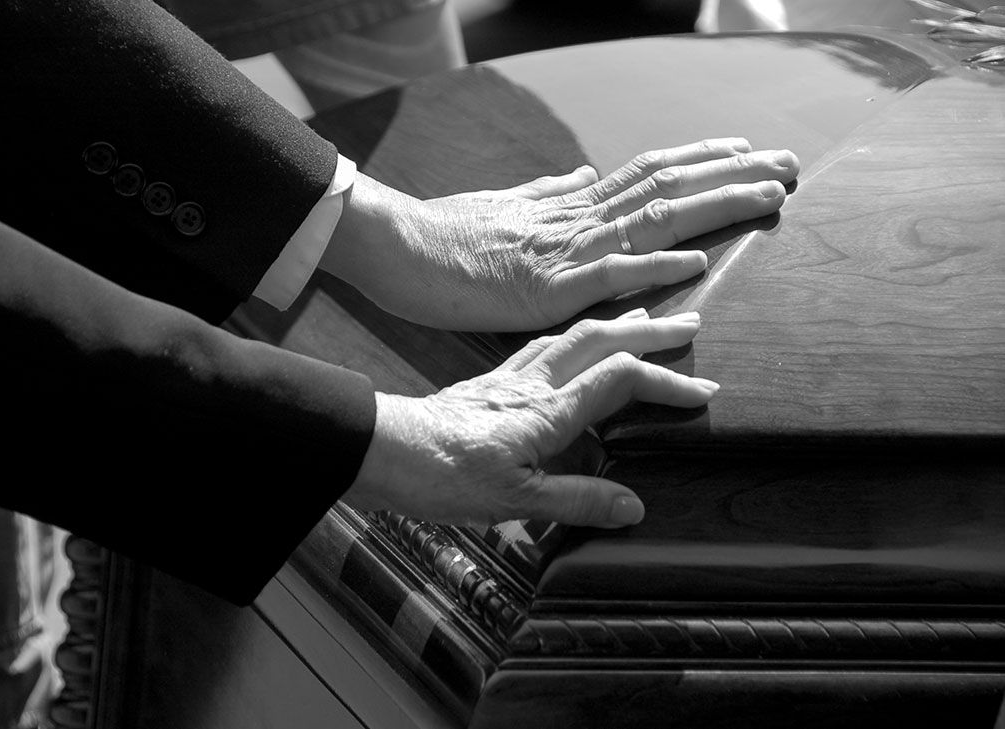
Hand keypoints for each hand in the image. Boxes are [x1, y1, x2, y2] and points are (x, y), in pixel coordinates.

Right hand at [323, 137, 798, 330]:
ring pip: (651, 221)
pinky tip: (695, 264)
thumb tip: (581, 174)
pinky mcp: (542, 288)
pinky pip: (605, 277)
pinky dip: (652, 269)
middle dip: (731, 173)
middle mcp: (575, 217)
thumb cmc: (445, 234)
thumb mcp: (506, 207)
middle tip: (788, 165)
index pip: (647, 171)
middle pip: (666, 186)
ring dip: (713, 206)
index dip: (701, 159)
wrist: (397, 247)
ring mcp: (562, 250)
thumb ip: (549, 193)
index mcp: (568, 202)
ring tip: (769, 196)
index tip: (746, 150)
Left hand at [343, 309, 714, 526]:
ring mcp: (508, 377)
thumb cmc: (440, 476)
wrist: (382, 450)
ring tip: (643, 318)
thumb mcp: (513, 502)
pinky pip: (542, 345)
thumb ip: (577, 500)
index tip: (702, 391)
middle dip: (651, 331)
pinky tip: (572, 341)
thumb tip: (633, 507)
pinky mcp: (488, 380)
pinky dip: (572, 336)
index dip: (666, 381)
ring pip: (572, 335)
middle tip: (692, 324)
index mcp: (545, 411)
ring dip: (614, 324)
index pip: (620, 380)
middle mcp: (531, 383)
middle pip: (601, 340)